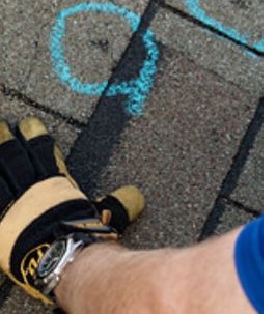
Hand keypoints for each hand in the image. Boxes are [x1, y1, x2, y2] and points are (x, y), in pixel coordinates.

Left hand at [0, 117, 143, 305]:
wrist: (63, 254)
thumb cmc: (86, 236)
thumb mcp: (107, 216)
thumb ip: (119, 203)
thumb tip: (135, 194)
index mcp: (56, 185)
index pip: (44, 154)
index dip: (36, 137)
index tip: (29, 124)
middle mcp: (32, 189)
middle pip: (16, 158)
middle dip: (7, 141)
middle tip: (2, 125)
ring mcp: (11, 206)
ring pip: (0, 173)